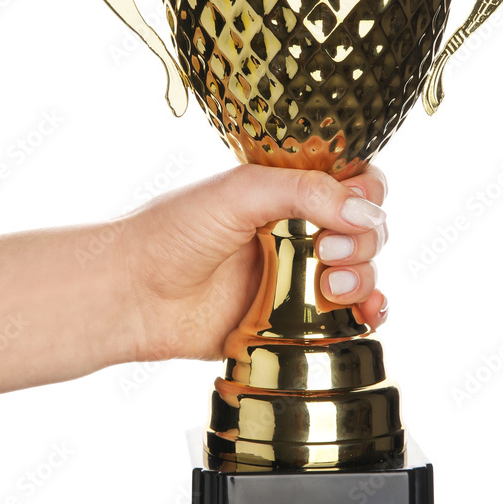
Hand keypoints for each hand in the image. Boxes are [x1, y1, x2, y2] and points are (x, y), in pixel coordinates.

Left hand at [121, 164, 388, 360]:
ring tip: (333, 289)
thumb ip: (305, 192)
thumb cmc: (173, 233)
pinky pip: (348, 317)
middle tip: (326, 253)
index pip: (354, 183)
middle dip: (364, 242)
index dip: (367, 195)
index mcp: (288, 192)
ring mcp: (299, 277)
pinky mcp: (295, 321)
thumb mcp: (239, 193)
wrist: (133, 295)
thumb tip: (366, 214)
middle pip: (367, 229)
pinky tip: (367, 315)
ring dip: (366, 279)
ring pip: (363, 273)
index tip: (354, 210)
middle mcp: (299, 231)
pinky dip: (369, 314)